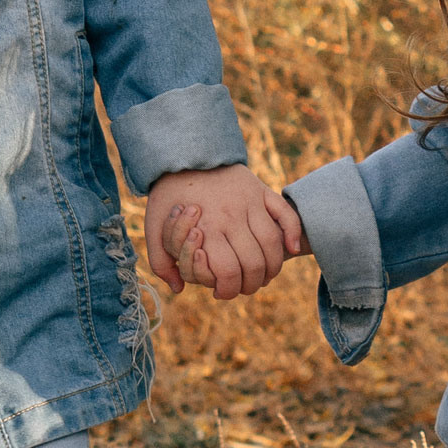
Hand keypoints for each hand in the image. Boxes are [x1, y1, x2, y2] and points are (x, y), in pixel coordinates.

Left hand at [146, 165, 303, 300]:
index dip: (229, 290)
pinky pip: (285, 213)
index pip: (228, 273)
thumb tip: (179, 287)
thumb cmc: (169, 196)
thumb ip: (161, 262)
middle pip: (254, 263)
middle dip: (251, 284)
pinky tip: (292, 249)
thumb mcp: (154, 227)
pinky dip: (293, 233)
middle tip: (244, 286)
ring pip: (272, 244)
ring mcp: (249, 202)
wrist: (184, 155)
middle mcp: (231, 216)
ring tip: (263, 275)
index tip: (222, 291)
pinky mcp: (261, 191)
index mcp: (206, 228)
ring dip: (272, 267)